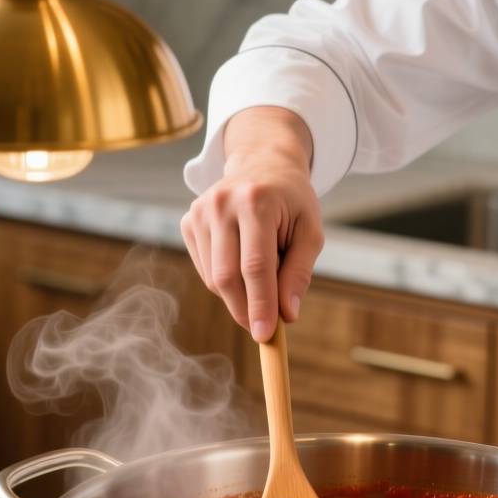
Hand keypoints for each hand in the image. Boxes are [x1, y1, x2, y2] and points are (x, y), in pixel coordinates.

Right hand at [181, 107, 324, 341]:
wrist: (262, 163)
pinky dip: (224, 282)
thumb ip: (299, 273)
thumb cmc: (292, 202)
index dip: (260, 304)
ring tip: (261, 283)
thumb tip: (287, 314)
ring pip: (213, 278)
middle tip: (262, 329)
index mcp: (256, 202)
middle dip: (245, 310)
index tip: (265, 335)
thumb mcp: (310, 232)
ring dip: (237, 297)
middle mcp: (222, 204)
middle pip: (227, 276)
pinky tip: (241, 266)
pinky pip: (205, 270)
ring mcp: (199, 212)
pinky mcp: (188, 222)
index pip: (255, 266)